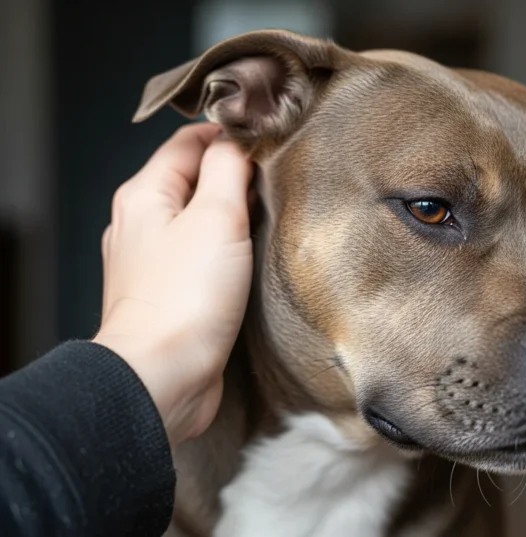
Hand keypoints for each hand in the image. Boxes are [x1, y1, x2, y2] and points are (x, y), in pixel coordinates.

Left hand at [93, 123, 253, 445]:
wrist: (163, 376)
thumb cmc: (185, 297)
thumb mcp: (216, 217)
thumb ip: (228, 169)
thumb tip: (237, 142)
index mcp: (145, 195)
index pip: (188, 142)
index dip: (229, 134)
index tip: (269, 140)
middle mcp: (141, 224)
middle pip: (193, 179)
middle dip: (235, 175)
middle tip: (278, 180)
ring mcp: (153, 261)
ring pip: (198, 220)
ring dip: (233, 215)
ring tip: (271, 217)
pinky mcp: (171, 294)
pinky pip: (201, 256)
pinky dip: (227, 249)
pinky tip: (251, 258)